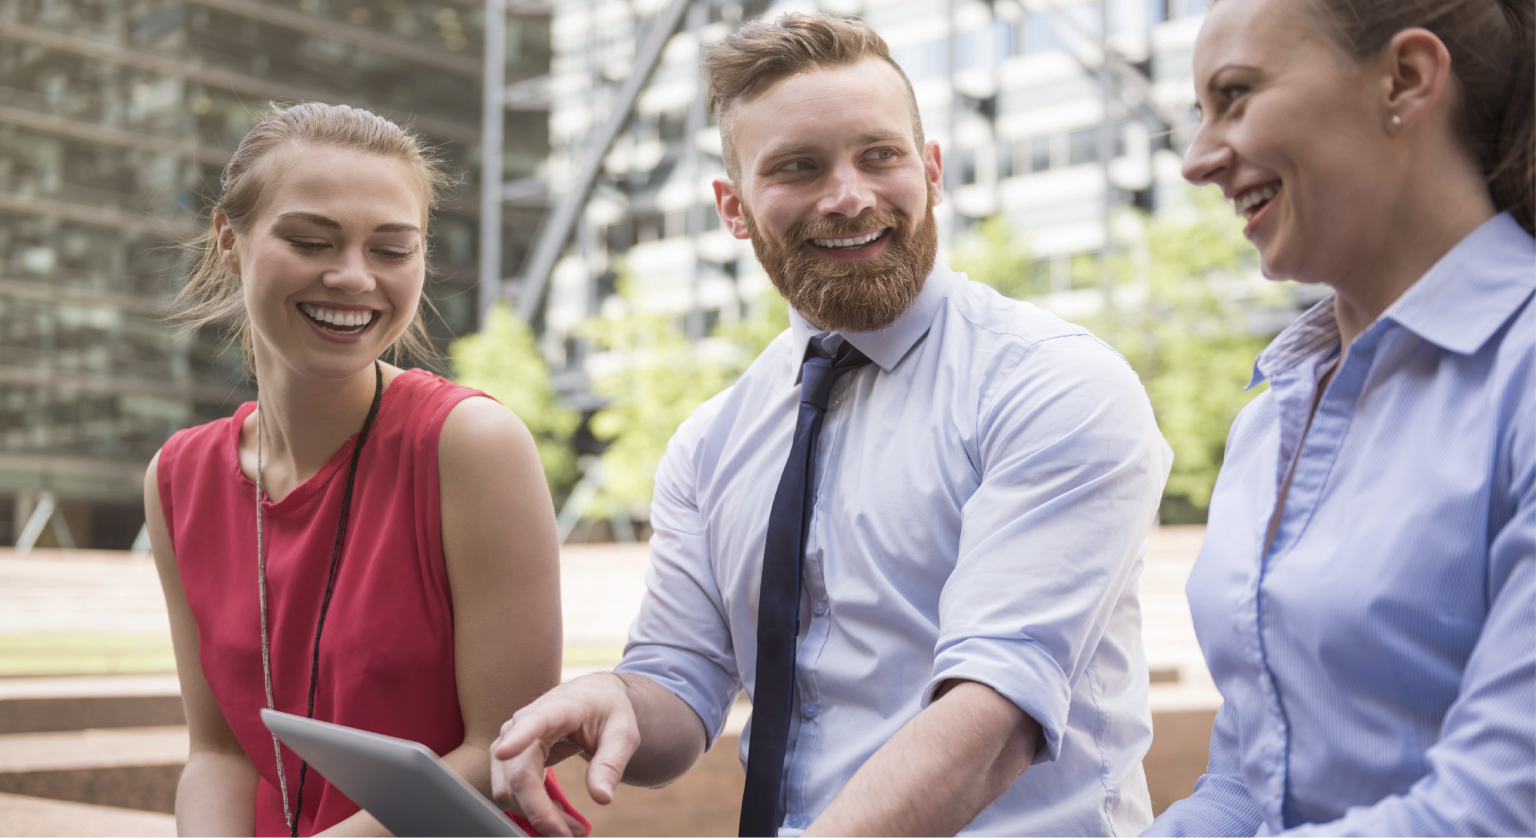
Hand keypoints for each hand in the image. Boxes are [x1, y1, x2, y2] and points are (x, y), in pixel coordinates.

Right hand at [490, 672, 641, 837]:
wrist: (592, 698)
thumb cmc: (608, 711)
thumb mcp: (623, 732)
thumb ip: (611, 763)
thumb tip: (602, 797)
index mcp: (557, 707)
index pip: (533, 721)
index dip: (517, 737)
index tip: (505, 752)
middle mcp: (524, 722)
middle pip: (518, 773)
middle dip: (541, 811)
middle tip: (573, 834)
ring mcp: (510, 740)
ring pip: (509, 788)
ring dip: (537, 815)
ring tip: (572, 828)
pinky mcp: (509, 759)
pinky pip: (511, 791)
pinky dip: (533, 810)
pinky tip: (559, 817)